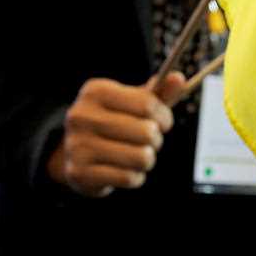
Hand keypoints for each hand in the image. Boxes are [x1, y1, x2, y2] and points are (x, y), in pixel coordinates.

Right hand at [47, 72, 185, 196]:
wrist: (78, 155)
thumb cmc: (116, 122)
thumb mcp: (136, 103)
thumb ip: (160, 92)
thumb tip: (178, 78)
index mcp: (96, 91)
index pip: (148, 104)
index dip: (164, 116)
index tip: (162, 122)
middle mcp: (81, 116)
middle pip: (147, 132)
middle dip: (156, 140)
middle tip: (148, 141)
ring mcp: (77, 145)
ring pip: (142, 157)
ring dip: (148, 159)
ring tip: (137, 155)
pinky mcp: (79, 172)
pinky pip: (129, 177)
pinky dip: (135, 176)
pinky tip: (125, 169)